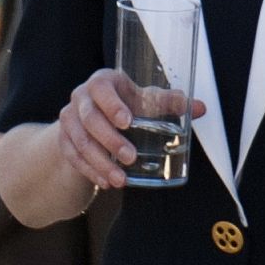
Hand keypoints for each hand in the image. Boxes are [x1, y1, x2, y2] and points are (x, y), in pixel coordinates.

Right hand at [58, 69, 205, 188]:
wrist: (91, 120)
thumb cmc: (125, 104)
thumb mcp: (144, 100)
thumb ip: (170, 102)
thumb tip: (200, 108)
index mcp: (102, 82)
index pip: (102, 88)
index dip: (113, 105)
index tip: (128, 121)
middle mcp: (81, 97)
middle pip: (90, 118)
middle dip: (110, 140)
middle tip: (131, 158)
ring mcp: (68, 119)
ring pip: (80, 141)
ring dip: (100, 163)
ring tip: (120, 179)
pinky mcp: (64, 140)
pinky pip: (73, 158)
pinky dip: (90, 171)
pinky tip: (105, 182)